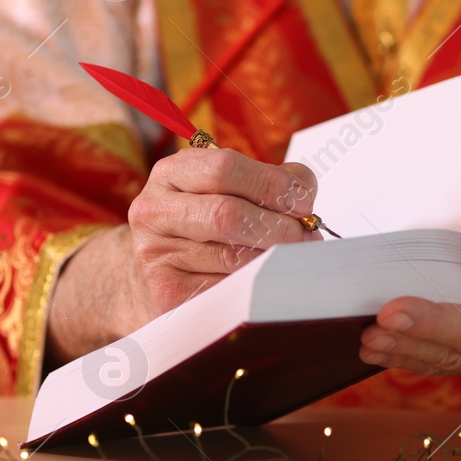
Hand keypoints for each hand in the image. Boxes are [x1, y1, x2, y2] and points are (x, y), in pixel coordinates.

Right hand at [49, 149, 319, 362]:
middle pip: (226, 214)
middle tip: (306, 236)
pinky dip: (254, 286)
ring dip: (273, 259)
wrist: (158, 272)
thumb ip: (271, 181)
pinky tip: (263, 280)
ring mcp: (155, 253)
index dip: (273, 184)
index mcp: (172, 173)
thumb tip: (303, 196)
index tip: (303, 201)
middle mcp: (154, 210)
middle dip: (278, 226)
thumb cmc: (207, 225)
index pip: (224, 167)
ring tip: (290, 258)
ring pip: (231, 258)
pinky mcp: (166, 293)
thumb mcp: (229, 188)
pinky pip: (225, 290)